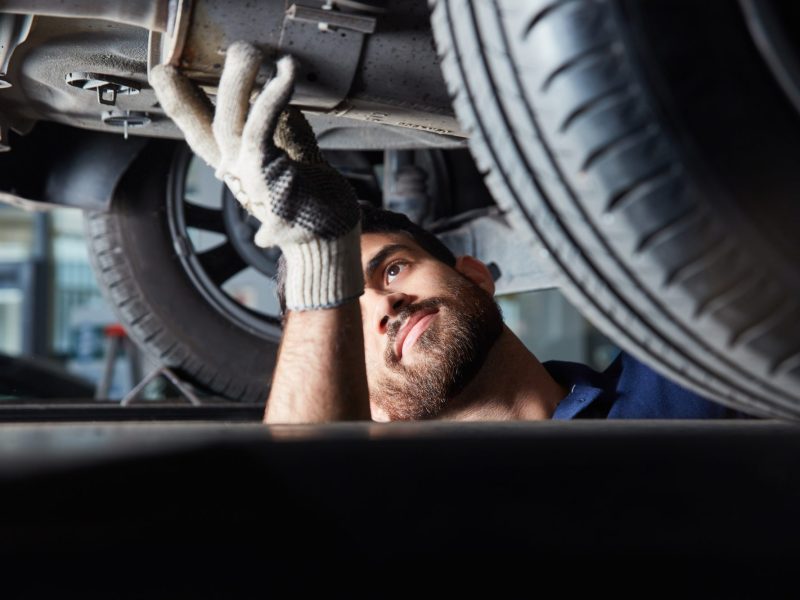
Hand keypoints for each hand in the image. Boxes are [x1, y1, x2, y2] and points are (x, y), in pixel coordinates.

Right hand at [150, 42, 362, 310]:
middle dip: (192, 90)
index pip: (202, 134)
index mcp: (239, 171)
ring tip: (249, 50)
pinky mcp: (266, 173)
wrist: (328, 241)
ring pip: (228, 120)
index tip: (164, 76)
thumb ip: (289, 136)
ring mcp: (248, 176)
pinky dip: (271, 96)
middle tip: (200, 58)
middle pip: (206, 126)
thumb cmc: (318, 206)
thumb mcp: (299, 163)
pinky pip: (260, 126)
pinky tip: (284, 73)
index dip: (183, 105)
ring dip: (237, 80)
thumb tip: (287, 107)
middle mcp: (236, 174)